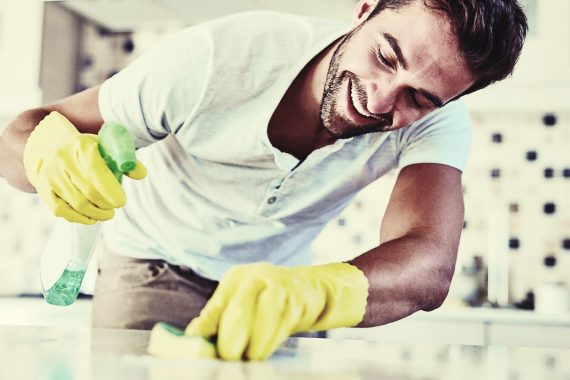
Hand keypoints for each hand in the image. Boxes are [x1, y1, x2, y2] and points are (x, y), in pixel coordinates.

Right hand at [23, 111, 145, 223]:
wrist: (53, 147)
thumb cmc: (88, 150)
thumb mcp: (107, 147)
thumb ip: (127, 160)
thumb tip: (141, 174)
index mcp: (81, 146)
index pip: (96, 172)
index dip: (111, 191)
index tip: (121, 202)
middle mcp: (62, 159)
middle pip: (89, 192)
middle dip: (106, 204)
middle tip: (115, 207)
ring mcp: (50, 175)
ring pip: (77, 203)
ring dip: (96, 214)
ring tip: (107, 213)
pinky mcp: (43, 188)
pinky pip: (61, 210)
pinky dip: (79, 218)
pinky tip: (91, 219)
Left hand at [185, 262, 368, 360]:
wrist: (308, 289)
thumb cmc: (263, 298)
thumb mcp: (237, 300)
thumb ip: (215, 317)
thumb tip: (193, 336)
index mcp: (237, 277)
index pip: (219, 304)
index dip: (210, 328)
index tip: (206, 350)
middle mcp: (258, 278)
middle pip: (240, 311)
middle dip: (232, 341)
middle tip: (229, 357)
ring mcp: (281, 288)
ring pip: (266, 318)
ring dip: (256, 345)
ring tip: (250, 357)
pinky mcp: (298, 303)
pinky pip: (283, 326)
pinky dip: (272, 342)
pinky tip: (264, 350)